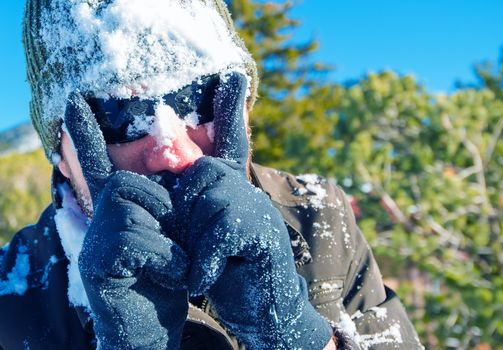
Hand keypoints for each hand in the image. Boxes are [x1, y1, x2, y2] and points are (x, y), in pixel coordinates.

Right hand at [64, 92, 188, 349]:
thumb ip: (180, 201)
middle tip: (177, 242)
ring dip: (168, 238)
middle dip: (162, 207)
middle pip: (125, 183)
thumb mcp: (182, 233)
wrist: (158, 325)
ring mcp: (94, 241)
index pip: (99, 165)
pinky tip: (170, 276)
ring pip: (132, 209)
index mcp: (121, 210)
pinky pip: (136, 240)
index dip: (85, 134)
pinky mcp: (96, 265)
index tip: (74, 100)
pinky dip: (166, 258)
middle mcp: (100, 219)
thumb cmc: (173, 276)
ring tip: (177, 264)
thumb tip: (192, 164)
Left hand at [172, 72, 332, 348]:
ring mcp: (262, 212)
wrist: (265, 312)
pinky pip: (225, 231)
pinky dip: (206, 260)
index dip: (181, 194)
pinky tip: (202, 282)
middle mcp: (251, 194)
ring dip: (194, 241)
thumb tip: (153, 186)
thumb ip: (186, 215)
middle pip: (205, 176)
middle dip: (184, 216)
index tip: (177, 232)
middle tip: (183, 252)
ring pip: (214, 202)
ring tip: (193, 269)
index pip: (202, 166)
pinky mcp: (268, 235)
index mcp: (235, 191)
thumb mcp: (198, 240)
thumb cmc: (227, 276)